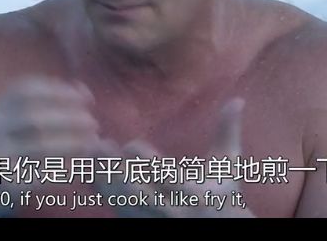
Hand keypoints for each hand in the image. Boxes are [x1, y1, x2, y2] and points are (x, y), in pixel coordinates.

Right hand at [0, 77, 99, 216]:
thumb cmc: (17, 145)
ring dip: (72, 142)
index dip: (58, 91)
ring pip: (39, 146)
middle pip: (33, 117)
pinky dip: (65, 169)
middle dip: (69, 118)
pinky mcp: (7, 184)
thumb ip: (54, 101)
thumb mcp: (26, 119)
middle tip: (93, 123)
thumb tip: (83, 90)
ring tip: (92, 142)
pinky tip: (79, 166)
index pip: (25, 90)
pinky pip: (41, 175)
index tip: (86, 98)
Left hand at [96, 97, 253, 217]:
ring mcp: (152, 218)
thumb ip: (227, 131)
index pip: (168, 181)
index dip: (148, 163)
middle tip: (100, 145)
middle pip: (139, 193)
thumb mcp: (227, 163)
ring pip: (122, 202)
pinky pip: (113, 205)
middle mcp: (172, 209)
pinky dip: (100, 187)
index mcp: (194, 194)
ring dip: (104, 177)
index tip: (130, 144)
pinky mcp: (136, 220)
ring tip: (92, 150)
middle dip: (118, 171)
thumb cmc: (221, 190)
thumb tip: (237, 99)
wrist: (215, 227)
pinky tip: (89, 164)